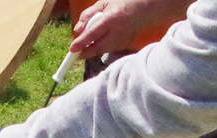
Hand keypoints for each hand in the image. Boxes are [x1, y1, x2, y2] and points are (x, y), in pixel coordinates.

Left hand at [71, 0, 189, 57]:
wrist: (143, 10)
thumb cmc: (120, 4)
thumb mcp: (103, 3)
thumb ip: (88, 15)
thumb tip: (77, 30)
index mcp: (110, 18)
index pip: (93, 33)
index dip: (82, 42)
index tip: (72, 49)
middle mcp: (116, 32)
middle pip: (97, 47)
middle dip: (85, 52)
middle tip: (75, 54)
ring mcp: (121, 41)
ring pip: (102, 50)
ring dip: (92, 49)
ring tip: (87, 44)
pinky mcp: (124, 46)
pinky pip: (108, 49)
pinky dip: (101, 47)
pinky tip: (103, 39)